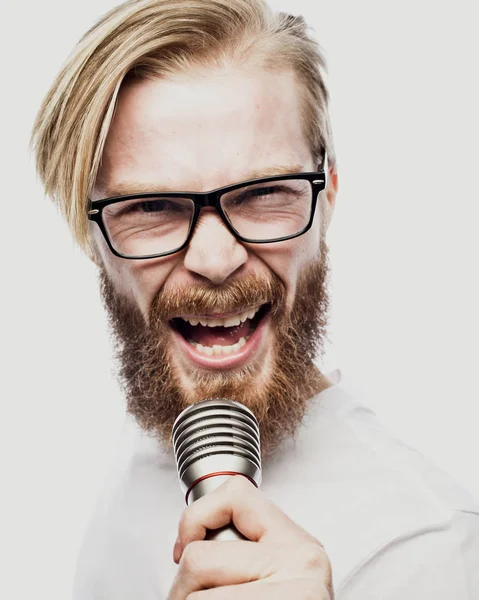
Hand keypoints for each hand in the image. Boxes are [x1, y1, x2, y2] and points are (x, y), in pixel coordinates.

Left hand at [168, 475, 333, 598]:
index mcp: (299, 544)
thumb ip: (244, 553)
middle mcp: (301, 563)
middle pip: (198, 558)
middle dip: (183, 588)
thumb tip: (186, 545)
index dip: (197, 516)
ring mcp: (294, 595)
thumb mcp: (274, 577)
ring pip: (194, 597)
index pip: (236, 494)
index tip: (186, 545)